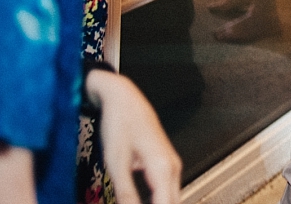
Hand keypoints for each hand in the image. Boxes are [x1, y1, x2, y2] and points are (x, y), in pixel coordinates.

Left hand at [87, 69, 181, 203]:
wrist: (123, 99)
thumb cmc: (120, 124)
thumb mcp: (116, 163)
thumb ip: (125, 193)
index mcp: (162, 167)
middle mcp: (172, 166)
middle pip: (174, 203)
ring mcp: (171, 164)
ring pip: (173, 197)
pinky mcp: (165, 163)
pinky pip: (168, 190)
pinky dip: (160, 201)